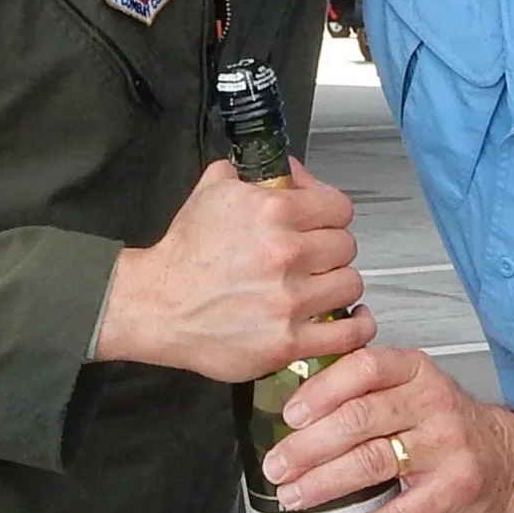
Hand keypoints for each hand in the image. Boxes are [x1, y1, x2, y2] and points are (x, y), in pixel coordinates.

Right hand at [94, 160, 372, 382]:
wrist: (157, 305)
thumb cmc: (184, 251)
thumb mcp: (212, 191)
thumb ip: (252, 174)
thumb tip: (289, 171)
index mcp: (273, 211)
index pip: (339, 208)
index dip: (331, 215)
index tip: (322, 225)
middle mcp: (287, 254)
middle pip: (346, 246)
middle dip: (331, 250)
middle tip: (314, 259)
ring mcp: (290, 301)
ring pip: (350, 285)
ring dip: (337, 284)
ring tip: (320, 288)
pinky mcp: (288, 342)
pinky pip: (348, 334)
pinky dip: (356, 327)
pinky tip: (350, 319)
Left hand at [265, 345, 513, 512]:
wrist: (509, 459)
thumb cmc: (447, 426)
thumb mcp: (413, 391)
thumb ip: (366, 390)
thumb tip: (296, 410)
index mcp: (414, 371)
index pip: (363, 368)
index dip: (321, 391)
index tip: (289, 415)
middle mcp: (431, 402)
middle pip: (359, 419)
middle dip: (308, 446)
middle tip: (277, 465)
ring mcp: (445, 445)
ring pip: (372, 462)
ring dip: (324, 483)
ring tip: (293, 497)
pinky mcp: (454, 488)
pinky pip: (402, 511)